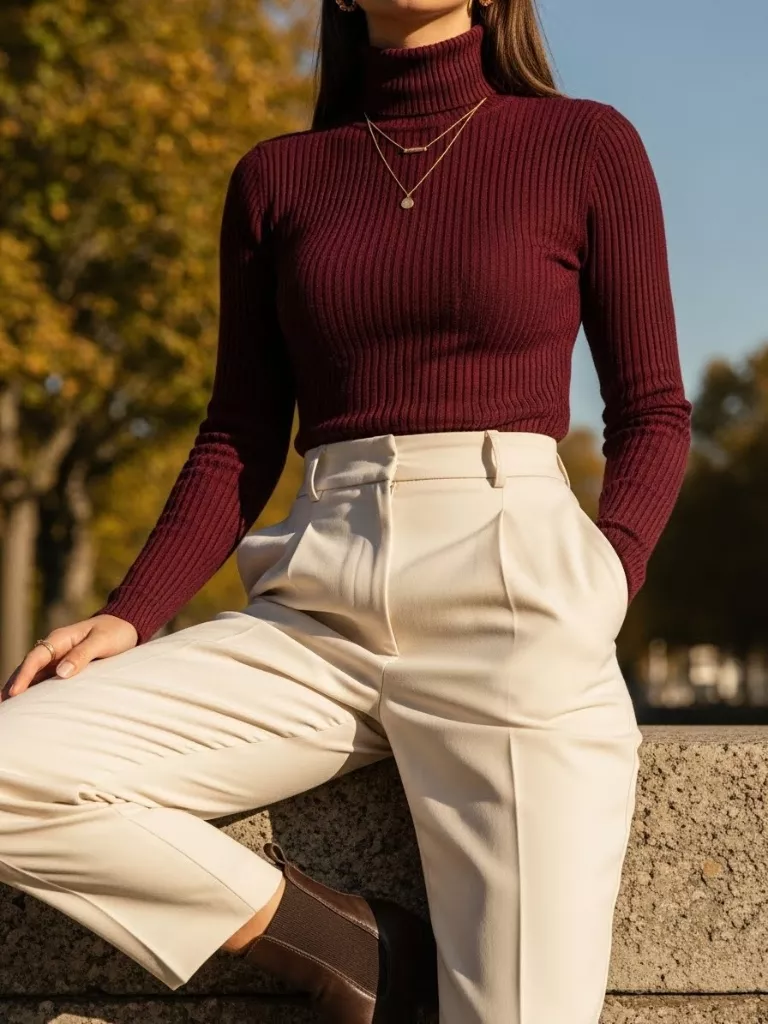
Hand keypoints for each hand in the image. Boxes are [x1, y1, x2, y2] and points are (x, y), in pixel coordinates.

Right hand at [1, 615, 138, 701]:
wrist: (127, 625)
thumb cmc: (116, 632)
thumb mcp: (101, 642)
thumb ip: (82, 655)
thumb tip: (61, 673)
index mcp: (60, 639)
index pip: (36, 658)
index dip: (23, 676)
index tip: (14, 693)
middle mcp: (55, 648)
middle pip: (28, 667)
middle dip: (13, 685)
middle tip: (1, 706)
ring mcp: (59, 657)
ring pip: (34, 675)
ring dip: (21, 689)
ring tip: (9, 710)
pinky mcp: (66, 666)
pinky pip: (46, 678)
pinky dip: (35, 690)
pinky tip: (29, 704)